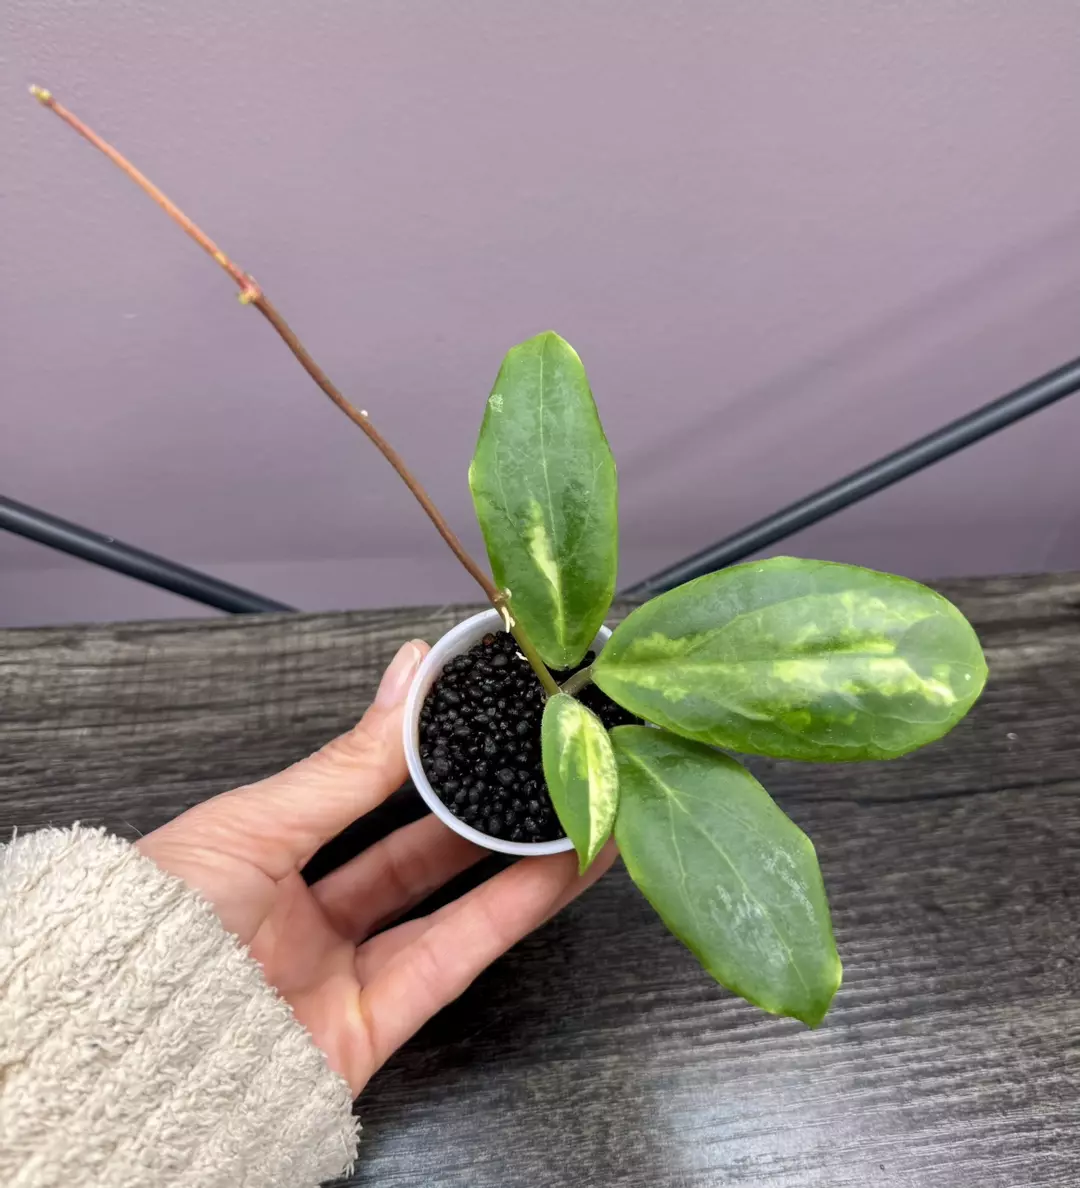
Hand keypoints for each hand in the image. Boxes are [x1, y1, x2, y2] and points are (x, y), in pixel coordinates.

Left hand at [138, 640, 612, 1095]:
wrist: (124, 1057)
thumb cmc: (150, 934)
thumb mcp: (253, 826)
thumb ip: (347, 765)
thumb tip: (407, 679)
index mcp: (259, 862)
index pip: (357, 797)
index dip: (418, 758)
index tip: (472, 713)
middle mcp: (303, 921)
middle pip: (411, 855)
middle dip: (477, 807)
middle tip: (531, 760)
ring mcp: (339, 977)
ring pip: (448, 908)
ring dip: (517, 859)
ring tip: (573, 808)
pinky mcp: (371, 1031)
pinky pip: (454, 960)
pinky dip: (511, 912)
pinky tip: (557, 869)